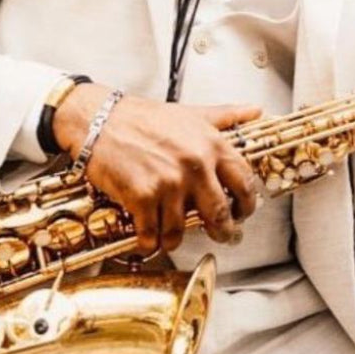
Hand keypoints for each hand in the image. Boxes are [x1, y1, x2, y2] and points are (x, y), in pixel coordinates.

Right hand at [53, 84, 261, 252]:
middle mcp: (195, 165)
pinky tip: (147, 240)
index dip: (247, 203)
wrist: (99, 119)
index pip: (244, 182)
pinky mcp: (142, 196)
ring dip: (176, 239)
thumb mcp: (190, 113)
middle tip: (221, 235)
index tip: (242, 212)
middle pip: (220, 214)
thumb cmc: (142, 117)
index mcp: (211, 144)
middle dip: (223, 231)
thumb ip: (225, 115)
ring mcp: (168, 183)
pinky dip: (149, 243)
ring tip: (172, 238)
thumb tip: (255, 110)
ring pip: (182, 230)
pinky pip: (152, 234)